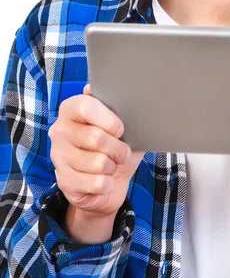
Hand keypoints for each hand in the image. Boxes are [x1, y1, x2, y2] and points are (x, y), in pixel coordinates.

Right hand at [48, 83, 144, 216]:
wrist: (110, 183)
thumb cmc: (116, 146)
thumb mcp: (123, 125)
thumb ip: (120, 108)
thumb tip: (111, 93)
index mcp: (72, 108)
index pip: (86, 107)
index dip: (110, 121)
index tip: (121, 130)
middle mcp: (60, 130)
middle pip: (95, 137)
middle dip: (118, 148)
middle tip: (123, 152)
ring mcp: (58, 156)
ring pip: (97, 162)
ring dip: (113, 167)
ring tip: (111, 165)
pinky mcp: (63, 181)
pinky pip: (95, 183)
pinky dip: (108, 184)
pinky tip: (104, 180)